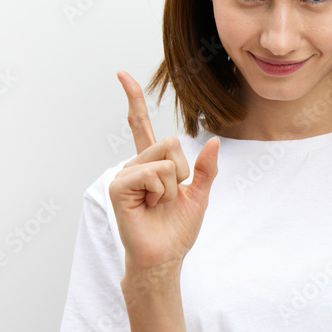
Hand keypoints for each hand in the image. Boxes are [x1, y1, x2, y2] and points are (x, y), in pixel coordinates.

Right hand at [108, 70, 220, 275]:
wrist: (165, 257)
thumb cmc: (177, 229)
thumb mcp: (200, 195)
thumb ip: (206, 168)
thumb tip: (213, 140)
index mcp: (152, 164)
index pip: (140, 126)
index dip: (133, 100)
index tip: (122, 75)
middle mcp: (135, 165)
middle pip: (170, 142)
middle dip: (182, 171)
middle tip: (170, 196)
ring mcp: (124, 175)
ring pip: (164, 159)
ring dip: (172, 186)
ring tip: (159, 204)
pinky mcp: (119, 187)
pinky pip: (152, 174)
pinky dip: (161, 192)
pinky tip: (150, 206)